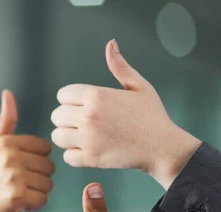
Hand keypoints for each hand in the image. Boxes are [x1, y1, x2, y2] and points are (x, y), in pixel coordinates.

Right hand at [0, 90, 54, 211]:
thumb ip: (6, 122)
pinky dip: (34, 205)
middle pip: (49, 167)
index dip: (36, 161)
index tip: (20, 168)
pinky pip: (43, 199)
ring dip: (37, 192)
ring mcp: (13, 176)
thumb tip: (8, 93)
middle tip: (18, 183)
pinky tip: (19, 203)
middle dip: (38, 178)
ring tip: (18, 192)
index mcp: (7, 142)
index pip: (45, 149)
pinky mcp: (17, 195)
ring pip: (48, 184)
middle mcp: (10, 156)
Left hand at [51, 39, 200, 189]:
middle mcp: (89, 115)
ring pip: (57, 136)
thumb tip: (111, 43)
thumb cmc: (152, 116)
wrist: (163, 147)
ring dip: (67, 138)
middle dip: (66, 119)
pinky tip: (88, 151)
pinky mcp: (91, 158)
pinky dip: (74, 156)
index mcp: (97, 95)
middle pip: (56, 115)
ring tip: (82, 138)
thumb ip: (120, 67)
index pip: (62, 95)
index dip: (70, 101)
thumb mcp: (139, 86)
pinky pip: (67, 157)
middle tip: (82, 124)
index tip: (82, 107)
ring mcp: (88, 138)